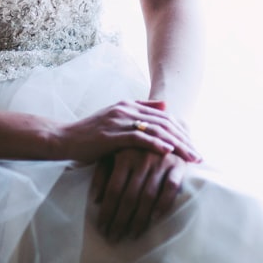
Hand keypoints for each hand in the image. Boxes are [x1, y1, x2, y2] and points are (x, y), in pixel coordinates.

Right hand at [58, 100, 199, 163]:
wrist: (64, 138)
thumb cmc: (90, 134)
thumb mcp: (116, 119)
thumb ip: (139, 110)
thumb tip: (165, 106)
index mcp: (129, 105)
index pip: (164, 117)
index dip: (182, 131)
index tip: (195, 146)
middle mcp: (126, 109)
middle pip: (164, 123)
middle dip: (184, 140)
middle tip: (198, 156)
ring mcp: (119, 121)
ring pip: (155, 130)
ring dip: (176, 145)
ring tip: (190, 158)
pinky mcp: (111, 134)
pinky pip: (138, 138)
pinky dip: (155, 144)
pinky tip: (168, 153)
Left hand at [92, 148, 187, 241]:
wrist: (166, 133)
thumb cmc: (134, 149)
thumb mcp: (114, 156)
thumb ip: (103, 174)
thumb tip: (96, 200)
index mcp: (124, 154)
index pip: (114, 189)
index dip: (107, 211)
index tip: (102, 228)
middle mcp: (142, 157)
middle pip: (129, 196)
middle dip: (120, 220)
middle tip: (113, 238)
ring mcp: (161, 161)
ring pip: (148, 196)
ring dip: (139, 219)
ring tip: (132, 235)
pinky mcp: (178, 165)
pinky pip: (170, 189)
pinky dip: (162, 205)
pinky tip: (154, 219)